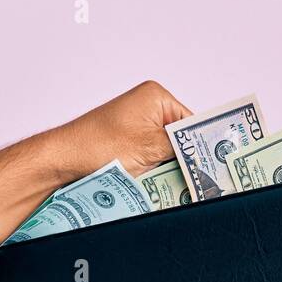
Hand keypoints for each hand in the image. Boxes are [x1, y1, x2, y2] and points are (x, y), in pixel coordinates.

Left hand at [50, 80, 190, 178]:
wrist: (64, 159)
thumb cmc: (98, 145)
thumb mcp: (149, 147)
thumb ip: (180, 149)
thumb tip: (202, 157)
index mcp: (156, 97)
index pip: (192, 123)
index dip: (204, 145)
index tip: (217, 166)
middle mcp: (149, 108)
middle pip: (181, 138)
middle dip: (187, 158)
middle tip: (201, 180)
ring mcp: (139, 127)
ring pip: (168, 151)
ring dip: (170, 167)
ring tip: (179, 184)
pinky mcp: (130, 144)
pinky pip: (153, 158)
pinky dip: (157, 171)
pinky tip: (160, 183)